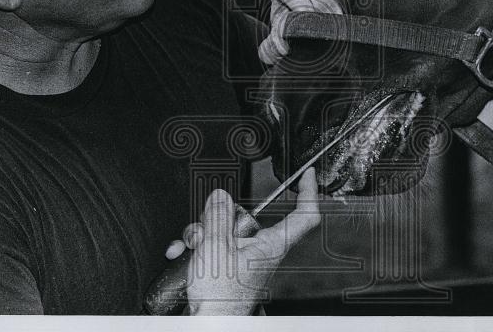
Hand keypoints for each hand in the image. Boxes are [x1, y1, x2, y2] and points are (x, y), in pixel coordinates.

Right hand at [172, 168, 319, 314]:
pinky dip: (196, 248)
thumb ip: (218, 218)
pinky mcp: (227, 267)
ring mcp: (242, 259)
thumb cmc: (219, 300)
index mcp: (271, 246)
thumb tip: (220, 197)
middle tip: (207, 223)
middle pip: (245, 218)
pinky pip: (212, 246)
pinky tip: (183, 254)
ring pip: (225, 230)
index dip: (308, 192)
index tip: (306, 175)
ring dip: (201, 234)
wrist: (209, 324)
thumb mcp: (215, 248)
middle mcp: (260, 251)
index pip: (303, 216)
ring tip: (193, 246)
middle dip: (219, 216)